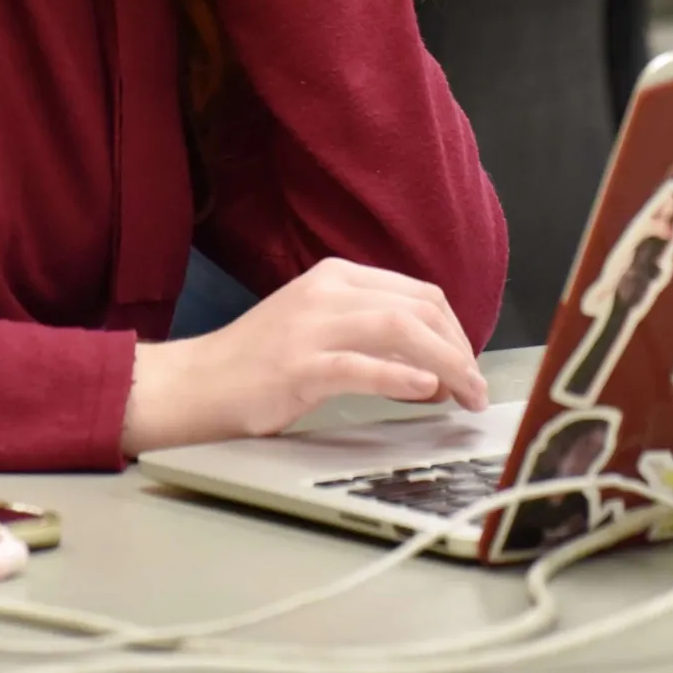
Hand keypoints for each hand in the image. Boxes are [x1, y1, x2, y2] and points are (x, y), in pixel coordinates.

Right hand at [121, 257, 489, 454]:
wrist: (195, 384)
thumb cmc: (257, 365)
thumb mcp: (319, 328)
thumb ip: (371, 336)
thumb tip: (434, 368)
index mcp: (337, 277)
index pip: (421, 294)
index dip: (457, 332)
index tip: (470, 367)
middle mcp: (328, 291)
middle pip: (421, 309)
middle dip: (461, 350)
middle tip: (477, 390)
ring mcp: (312, 326)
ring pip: (401, 330)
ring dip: (447, 365)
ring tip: (465, 396)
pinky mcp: (298, 366)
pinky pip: (362, 366)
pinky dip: (401, 378)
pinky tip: (425, 393)